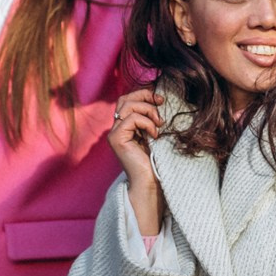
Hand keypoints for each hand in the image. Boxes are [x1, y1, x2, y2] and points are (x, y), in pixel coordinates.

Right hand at [108, 88, 164, 235]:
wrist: (150, 182)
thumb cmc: (156, 160)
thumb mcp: (155, 134)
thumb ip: (151, 119)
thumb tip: (159, 99)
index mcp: (125, 126)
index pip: (128, 100)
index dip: (144, 94)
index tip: (161, 100)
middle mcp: (116, 128)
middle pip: (124, 99)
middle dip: (144, 95)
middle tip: (160, 102)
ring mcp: (114, 133)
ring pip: (127, 106)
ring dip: (148, 110)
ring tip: (159, 123)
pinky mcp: (116, 139)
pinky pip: (130, 119)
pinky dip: (146, 123)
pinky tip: (155, 135)